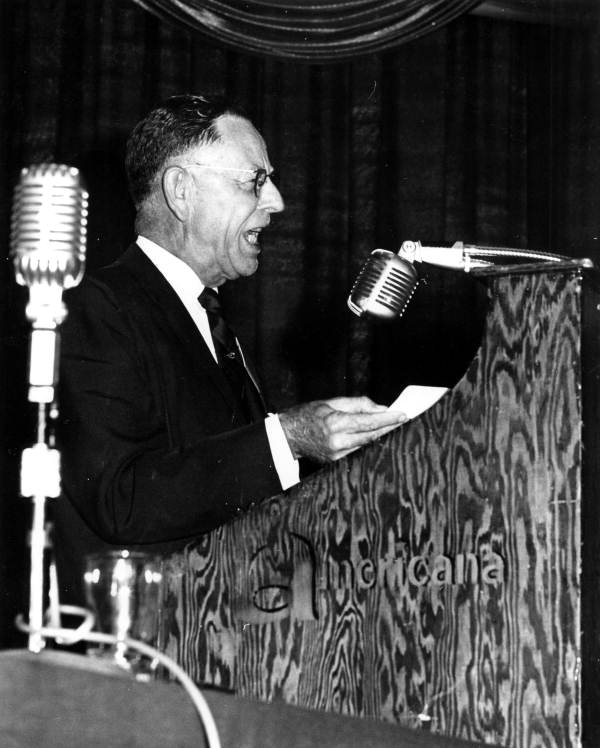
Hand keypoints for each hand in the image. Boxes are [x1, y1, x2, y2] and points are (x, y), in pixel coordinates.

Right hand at [279, 396, 406, 463]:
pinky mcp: (336, 462)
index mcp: (334, 423)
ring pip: (367, 445)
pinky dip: (369, 443)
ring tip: (394, 425)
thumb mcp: (331, 402)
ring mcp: (336, 455)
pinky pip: (358, 451)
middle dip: (390, 427)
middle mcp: (337, 441)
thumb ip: (357, 405)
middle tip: (404, 420)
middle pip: (372, 436)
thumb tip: (380, 408)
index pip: (368, 422)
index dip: (387, 418)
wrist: (287, 436)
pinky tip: (377, 436)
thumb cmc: (307, 415)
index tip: (402, 414)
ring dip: (382, 435)